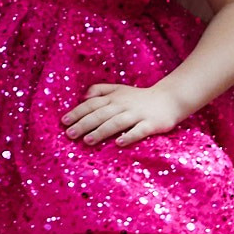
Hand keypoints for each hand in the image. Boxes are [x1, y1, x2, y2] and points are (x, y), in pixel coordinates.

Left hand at [62, 82, 184, 146]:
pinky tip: (119, 144)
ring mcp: (138, 114)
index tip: (64, 122)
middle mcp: (123, 105)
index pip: (92, 104)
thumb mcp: (118, 89)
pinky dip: (129, 136)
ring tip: (88, 140)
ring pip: (116, 122)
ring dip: (101, 131)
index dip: (77, 112)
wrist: (169, 99)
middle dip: (84, 124)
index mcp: (114, 98)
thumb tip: (82, 97)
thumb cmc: (139, 97)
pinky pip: (139, 130)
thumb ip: (99, 90)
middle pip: (101, 114)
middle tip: (70, 134)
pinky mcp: (152, 124)